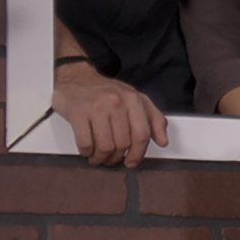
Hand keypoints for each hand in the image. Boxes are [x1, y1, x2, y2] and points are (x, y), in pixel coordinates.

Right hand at [51, 61, 169, 167]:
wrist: (76, 77)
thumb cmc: (107, 91)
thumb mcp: (135, 99)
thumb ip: (154, 119)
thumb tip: (163, 141)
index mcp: (133, 99)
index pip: (142, 134)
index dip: (138, 153)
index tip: (132, 161)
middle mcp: (116, 102)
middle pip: (123, 143)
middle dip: (117, 157)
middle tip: (112, 159)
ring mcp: (96, 107)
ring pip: (105, 146)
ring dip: (102, 157)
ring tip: (99, 157)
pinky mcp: (77, 112)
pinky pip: (85, 143)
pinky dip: (87, 152)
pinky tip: (88, 150)